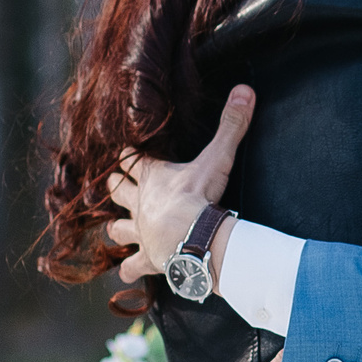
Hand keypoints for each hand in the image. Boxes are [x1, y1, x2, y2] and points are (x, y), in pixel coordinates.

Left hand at [108, 86, 255, 283]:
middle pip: (117, 191)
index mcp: (152, 177)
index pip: (132, 159)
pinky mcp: (146, 258)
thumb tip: (245, 90)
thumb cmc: (200, 196)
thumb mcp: (217, 157)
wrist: (192, 237)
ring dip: (118, 228)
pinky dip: (129, 268)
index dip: (129, 156)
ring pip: (118, 228)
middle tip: (116, 185)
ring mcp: (140, 232)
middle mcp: (140, 203)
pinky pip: (131, 266)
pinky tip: (129, 270)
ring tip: (118, 228)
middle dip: (116, 187)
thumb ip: (231, 125)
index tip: (127, 153)